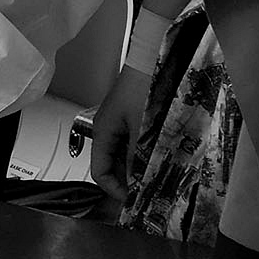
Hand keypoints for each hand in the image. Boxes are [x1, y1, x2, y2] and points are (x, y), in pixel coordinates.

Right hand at [90, 66, 150, 200]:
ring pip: (125, 155)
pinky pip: (134, 144)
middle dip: (128, 181)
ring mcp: (121, 122)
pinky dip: (144, 155)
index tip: (133, 200)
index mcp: (103, 131)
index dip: (114, 189)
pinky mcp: (133, 117)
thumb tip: (137, 183)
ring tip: (156, 177)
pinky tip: (159, 158)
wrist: (154, 58)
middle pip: (112, 165)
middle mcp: (108, 128)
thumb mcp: (142, 128)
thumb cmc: (145, 87)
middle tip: (149, 192)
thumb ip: (138, 157)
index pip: (99, 171)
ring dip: (138, 168)